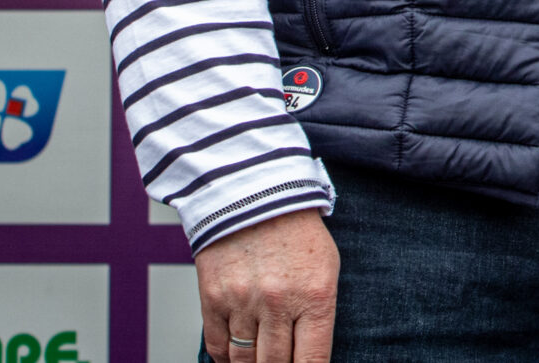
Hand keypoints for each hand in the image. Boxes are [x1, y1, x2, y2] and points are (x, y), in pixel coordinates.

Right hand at [194, 207, 338, 362]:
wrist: (254, 193)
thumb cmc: (296, 232)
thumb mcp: (326, 269)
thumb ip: (318, 314)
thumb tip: (307, 355)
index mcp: (314, 296)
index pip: (312, 360)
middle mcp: (278, 303)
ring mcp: (242, 302)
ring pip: (244, 362)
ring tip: (260, 360)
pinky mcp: (212, 299)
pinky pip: (218, 347)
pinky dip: (226, 359)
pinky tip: (235, 357)